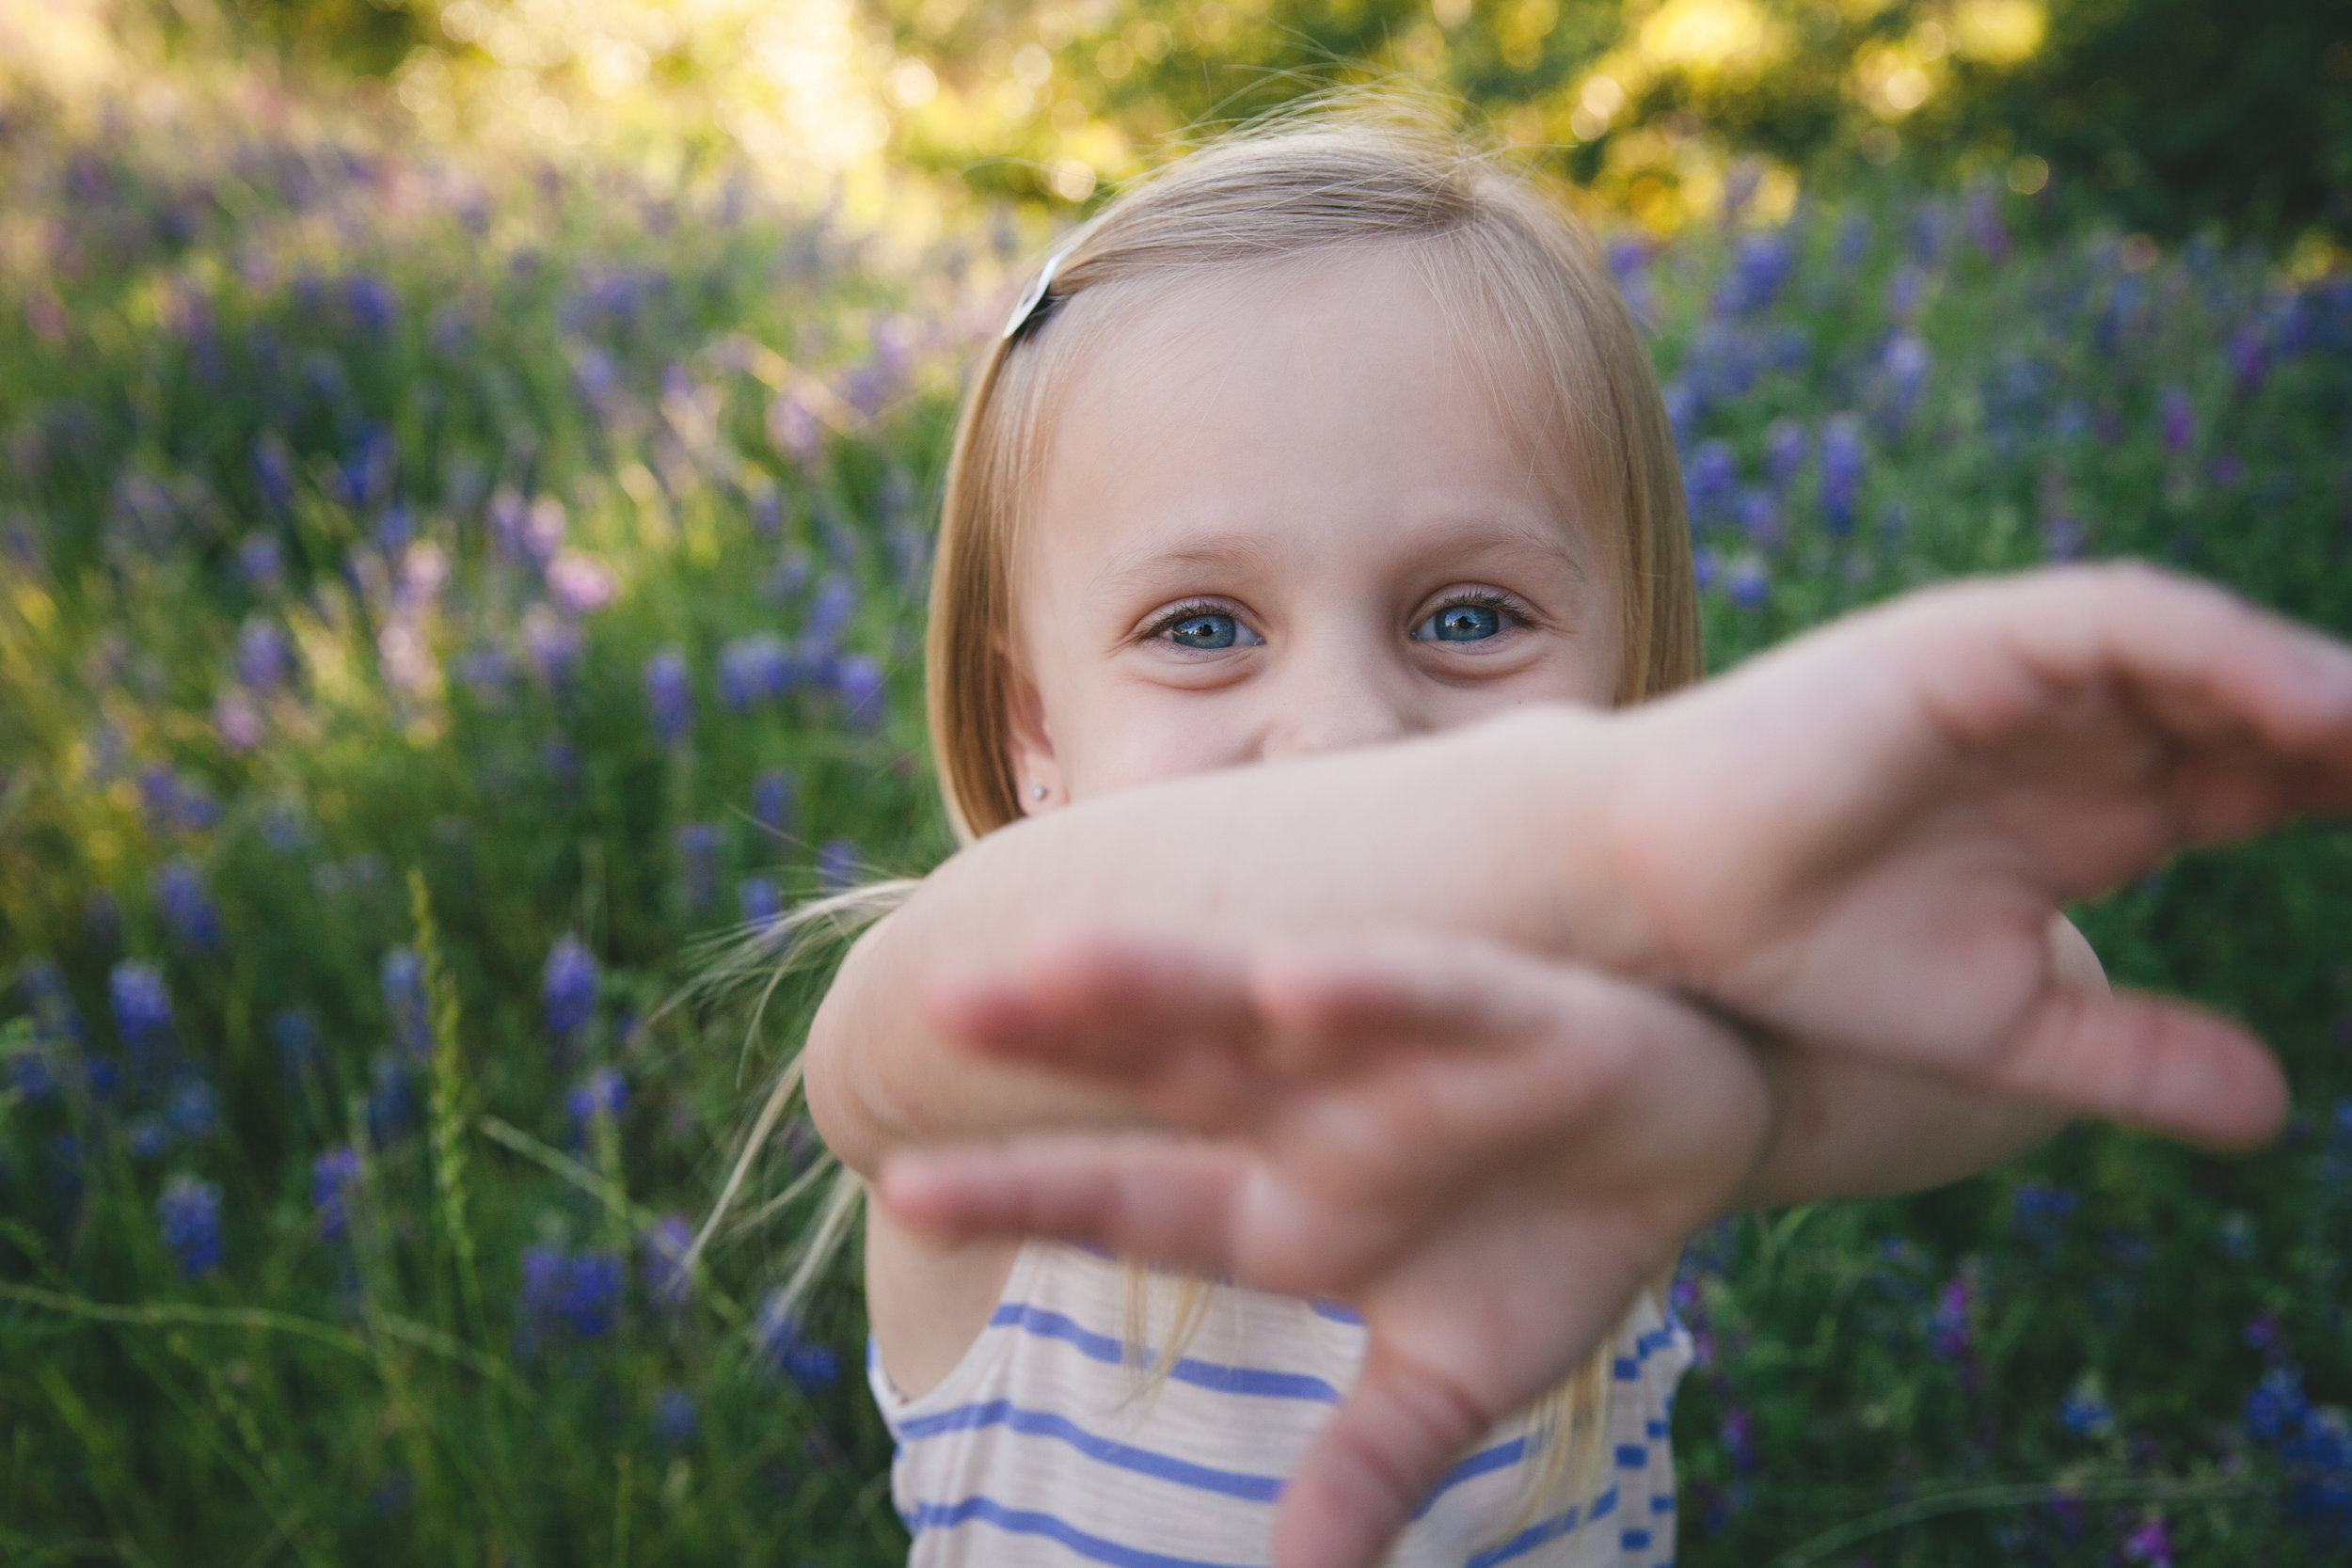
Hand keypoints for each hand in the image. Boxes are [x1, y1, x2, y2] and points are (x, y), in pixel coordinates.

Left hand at [879, 927, 1769, 1567]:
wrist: (1692, 1130)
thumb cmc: (1554, 1233)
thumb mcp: (1456, 1375)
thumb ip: (1369, 1466)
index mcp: (1283, 1202)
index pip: (1127, 1198)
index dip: (1020, 1191)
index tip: (903, 1188)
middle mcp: (1308, 1110)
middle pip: (1158, 1070)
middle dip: (1054, 1040)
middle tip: (938, 1005)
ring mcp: (1389, 1054)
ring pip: (1250, 1007)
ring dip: (1157, 983)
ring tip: (1053, 964)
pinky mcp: (1494, 1016)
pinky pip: (1413, 997)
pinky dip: (1354, 993)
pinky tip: (1283, 986)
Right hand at [1598, 562, 2351, 1146]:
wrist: (1662, 901)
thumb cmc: (1805, 954)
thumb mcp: (2008, 1026)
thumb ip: (2137, 1056)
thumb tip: (2280, 1114)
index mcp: (2094, 805)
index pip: (2267, 776)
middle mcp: (2077, 727)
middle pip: (2264, 704)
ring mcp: (2024, 674)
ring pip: (2209, 652)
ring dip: (2319, 692)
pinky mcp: (1967, 641)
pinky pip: (2123, 623)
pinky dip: (2222, 652)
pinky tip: (2309, 706)